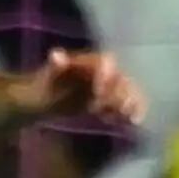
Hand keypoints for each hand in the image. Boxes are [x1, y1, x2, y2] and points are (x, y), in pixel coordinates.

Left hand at [22, 49, 141, 124]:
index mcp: (92, 61)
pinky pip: (128, 105)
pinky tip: (131, 123)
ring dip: (132, 104)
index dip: (106, 75)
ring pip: (129, 92)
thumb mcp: (49, 75)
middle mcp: (105, 71)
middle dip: (122, 93)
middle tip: (119, 108)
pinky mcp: (112, 102)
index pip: (107, 62)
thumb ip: (56, 65)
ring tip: (129, 117)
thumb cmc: (47, 83)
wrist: (46, 99)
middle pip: (122, 78)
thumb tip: (56, 54)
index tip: (98, 92)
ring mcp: (111, 87)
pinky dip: (132, 113)